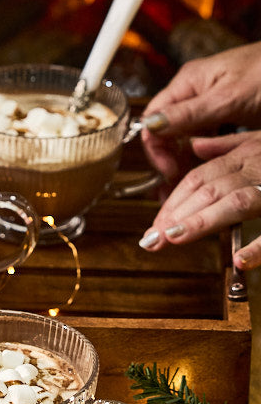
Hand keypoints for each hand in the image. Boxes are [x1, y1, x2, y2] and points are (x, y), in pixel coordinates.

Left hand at [138, 130, 260, 269]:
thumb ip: (227, 146)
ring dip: (202, 221)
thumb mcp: (259, 142)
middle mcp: (256, 168)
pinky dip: (258, 247)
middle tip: (152, 239)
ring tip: (173, 238)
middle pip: (209, 190)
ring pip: (235, 202)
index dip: (172, 203)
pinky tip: (239, 260)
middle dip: (176, 215)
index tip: (154, 227)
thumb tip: (196, 147)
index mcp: (244, 155)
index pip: (197, 179)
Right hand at [141, 42, 260, 183]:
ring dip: (182, 161)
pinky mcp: (225, 113)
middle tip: (173, 187)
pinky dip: (200, 155)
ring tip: (184, 187)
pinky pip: (203, 138)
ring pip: (183, 137)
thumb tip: (151, 125)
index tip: (169, 172)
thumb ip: (189, 113)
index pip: (153, 120)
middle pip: (165, 132)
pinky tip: (204, 171)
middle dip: (166, 160)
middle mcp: (193, 93)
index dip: (156, 150)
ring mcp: (209, 103)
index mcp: (188, 83)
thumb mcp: (229, 98)